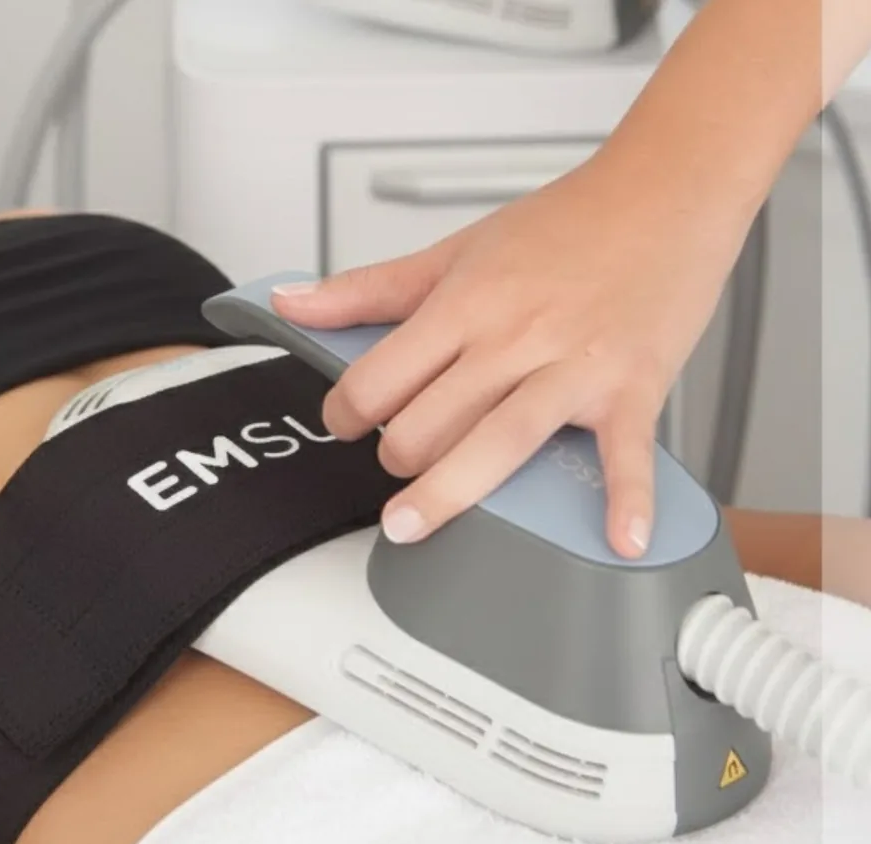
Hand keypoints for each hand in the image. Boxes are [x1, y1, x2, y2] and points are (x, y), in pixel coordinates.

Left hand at [272, 157, 747, 557]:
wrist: (664, 191)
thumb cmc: (566, 225)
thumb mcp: (453, 250)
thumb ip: (367, 288)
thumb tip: (291, 302)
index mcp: (465, 305)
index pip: (377, 376)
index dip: (345, 411)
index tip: (342, 424)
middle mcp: (514, 337)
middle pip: (428, 420)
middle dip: (395, 455)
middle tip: (396, 461)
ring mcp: (574, 365)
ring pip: (500, 439)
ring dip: (450, 492)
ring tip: (412, 526)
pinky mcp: (634, 385)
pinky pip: (628, 450)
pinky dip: (628, 496)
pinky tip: (621, 540)